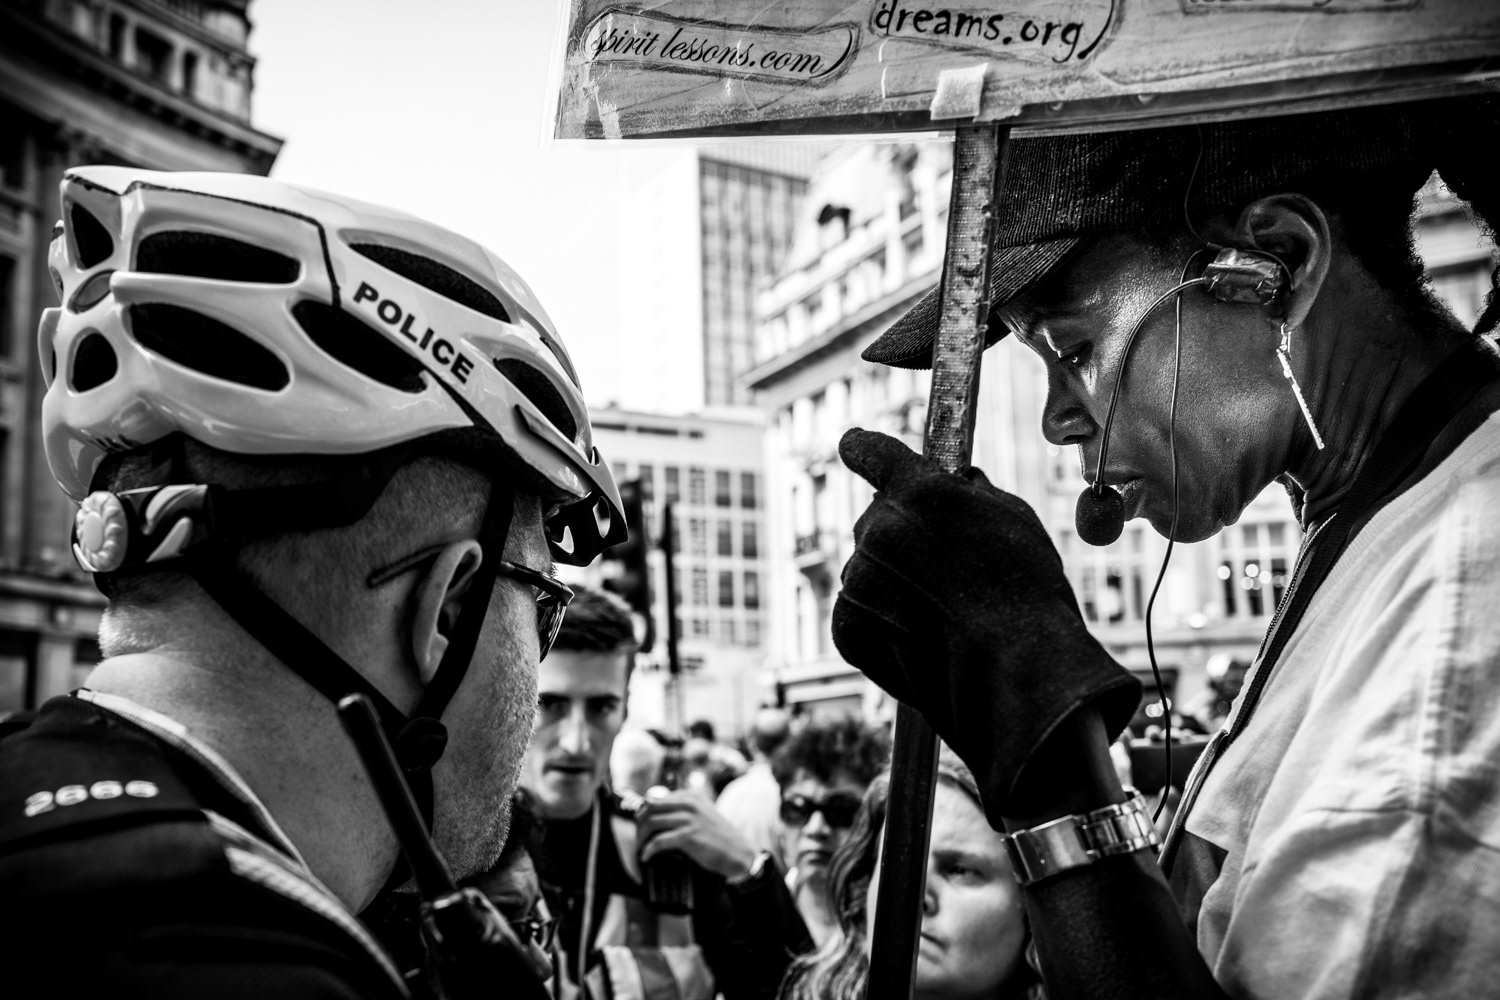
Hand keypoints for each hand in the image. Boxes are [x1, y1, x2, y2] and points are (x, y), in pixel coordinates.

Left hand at [637, 791, 756, 879]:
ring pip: (651, 823)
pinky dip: (648, 850)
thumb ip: (683, 811)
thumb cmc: (718, 837)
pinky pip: (658, 841)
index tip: (640, 827)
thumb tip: (655, 815)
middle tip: (639, 839)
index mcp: (690, 795)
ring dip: (641, 838)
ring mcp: (688, 818)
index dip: (643, 814)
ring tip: (641, 849)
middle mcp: (688, 802)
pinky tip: (647, 857)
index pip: (655, 799)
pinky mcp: (688, 836)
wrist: (738, 853)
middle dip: (639, 824)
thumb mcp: (702, 815)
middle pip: (649, 808)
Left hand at [833, 429, 1139, 821]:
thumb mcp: (1014, 520)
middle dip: (903, 535)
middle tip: (945, 568)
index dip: (863, 448)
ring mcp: (859, 582)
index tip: (854, 446)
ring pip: (868, 570)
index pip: (871, 452)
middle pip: (878, 520)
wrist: (1015, 675)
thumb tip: (954, 485)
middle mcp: (879, 530)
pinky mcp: (850, 628)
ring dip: (894, 582)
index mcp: (919, 492)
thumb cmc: (1027, 596)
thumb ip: (969, 494)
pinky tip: (923, 635)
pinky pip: (858, 613)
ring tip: (944, 613)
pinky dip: (882, 621)